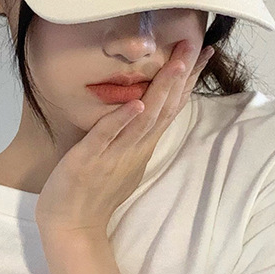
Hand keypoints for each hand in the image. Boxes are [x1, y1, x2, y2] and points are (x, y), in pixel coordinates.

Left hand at [34, 39, 214, 239]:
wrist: (71, 227)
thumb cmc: (93, 192)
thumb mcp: (122, 159)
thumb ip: (135, 135)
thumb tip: (146, 108)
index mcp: (141, 145)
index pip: (171, 107)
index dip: (188, 80)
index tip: (203, 53)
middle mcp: (134, 148)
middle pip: (164, 108)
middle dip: (181, 76)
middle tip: (196, 46)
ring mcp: (114, 154)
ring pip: (143, 119)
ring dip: (161, 91)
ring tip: (176, 65)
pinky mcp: (89, 161)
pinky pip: (107, 137)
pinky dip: (122, 119)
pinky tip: (137, 103)